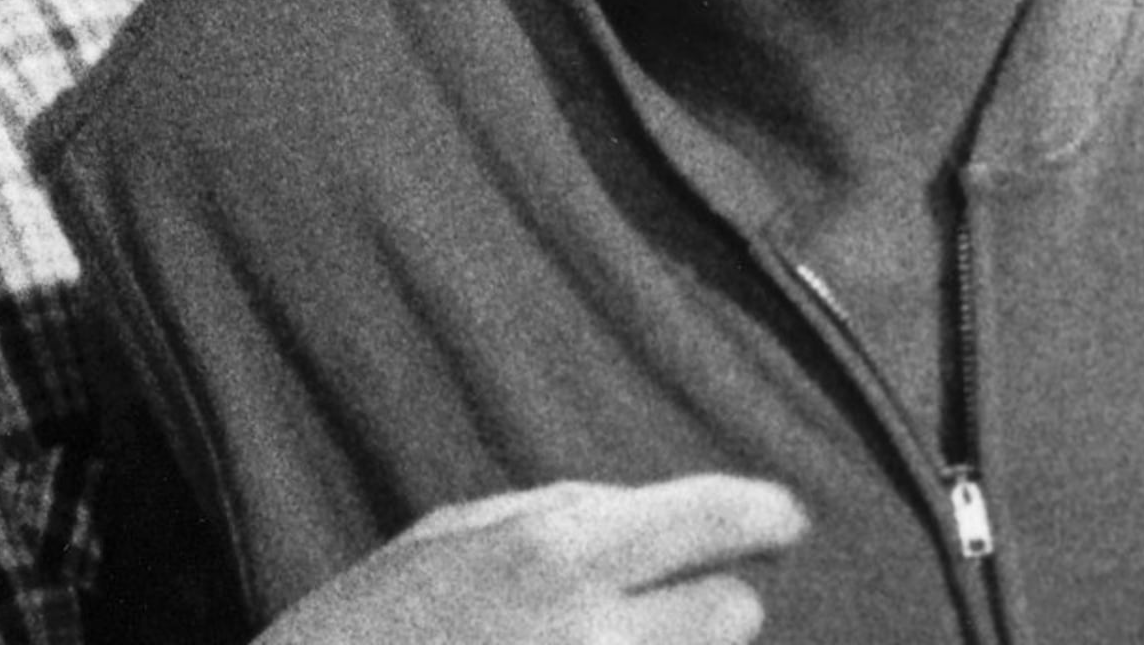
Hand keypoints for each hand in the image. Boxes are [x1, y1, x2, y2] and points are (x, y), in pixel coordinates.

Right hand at [259, 476, 808, 644]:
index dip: (762, 517)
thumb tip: (642, 511)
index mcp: (561, 550)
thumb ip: (551, 515)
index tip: (785, 523)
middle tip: (660, 618)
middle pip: (732, 613)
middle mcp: (601, 635)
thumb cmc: (359, 635)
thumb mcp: (446, 539)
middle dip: (707, 611)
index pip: (716, 518)